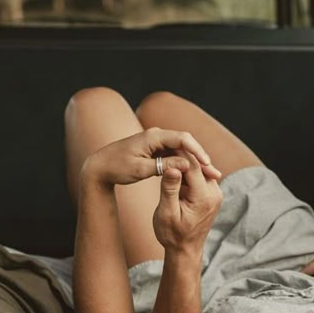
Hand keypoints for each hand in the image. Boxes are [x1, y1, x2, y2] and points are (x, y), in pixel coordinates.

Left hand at [83, 127, 221, 186]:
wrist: (98, 167)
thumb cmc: (116, 168)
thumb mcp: (141, 170)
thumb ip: (164, 166)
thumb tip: (187, 164)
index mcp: (153, 136)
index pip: (183, 138)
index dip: (198, 151)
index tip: (208, 164)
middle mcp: (156, 135)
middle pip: (186, 144)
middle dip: (201, 159)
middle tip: (215, 174)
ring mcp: (156, 142)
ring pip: (181, 151)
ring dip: (194, 163)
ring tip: (209, 177)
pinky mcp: (154, 150)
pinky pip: (174, 155)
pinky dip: (184, 165)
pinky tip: (193, 177)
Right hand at [153, 151, 223, 252]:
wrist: (185, 250)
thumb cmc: (173, 235)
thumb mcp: (166, 213)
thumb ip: (169, 190)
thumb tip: (172, 167)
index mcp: (204, 197)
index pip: (192, 166)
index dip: (178, 154)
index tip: (163, 146)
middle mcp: (214, 193)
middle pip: (197, 165)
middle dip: (181, 157)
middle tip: (164, 147)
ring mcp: (215, 193)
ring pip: (199, 169)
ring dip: (184, 164)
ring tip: (167, 157)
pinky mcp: (211, 194)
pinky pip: (199, 177)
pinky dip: (187, 173)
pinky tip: (174, 171)